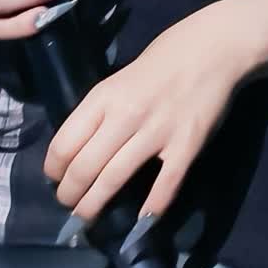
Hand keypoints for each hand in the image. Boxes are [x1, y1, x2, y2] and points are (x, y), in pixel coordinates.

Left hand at [41, 7, 256, 224]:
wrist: (213, 48)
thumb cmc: (164, 60)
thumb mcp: (119, 78)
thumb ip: (102, 110)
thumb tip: (82, 145)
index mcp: (104, 96)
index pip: (65, 142)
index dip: (54, 169)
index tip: (55, 179)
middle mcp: (125, 115)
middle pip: (85, 166)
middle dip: (70, 194)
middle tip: (69, 206)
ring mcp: (157, 132)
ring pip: (114, 178)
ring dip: (95, 204)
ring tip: (87, 218)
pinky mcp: (187, 145)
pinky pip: (165, 184)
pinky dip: (152, 207)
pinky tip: (142, 220)